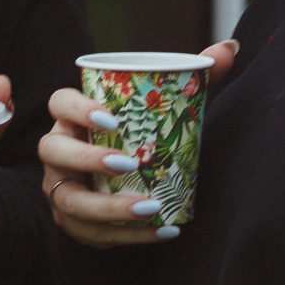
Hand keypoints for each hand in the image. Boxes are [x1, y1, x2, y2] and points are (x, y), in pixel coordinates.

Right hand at [40, 40, 237, 247]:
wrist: (122, 184)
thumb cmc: (138, 137)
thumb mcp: (159, 111)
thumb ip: (191, 80)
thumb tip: (229, 48)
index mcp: (71, 117)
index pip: (59, 103)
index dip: (77, 108)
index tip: (111, 117)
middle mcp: (58, 153)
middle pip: (54, 151)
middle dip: (88, 158)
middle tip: (130, 163)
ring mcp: (60, 190)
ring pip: (71, 202)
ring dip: (109, 208)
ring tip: (150, 208)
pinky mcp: (75, 224)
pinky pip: (95, 235)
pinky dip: (130, 237)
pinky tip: (163, 232)